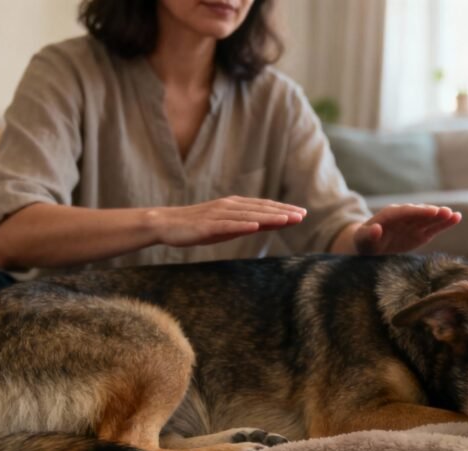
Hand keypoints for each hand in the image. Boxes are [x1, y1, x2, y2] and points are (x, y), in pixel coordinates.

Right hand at [151, 196, 305, 246]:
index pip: (263, 207)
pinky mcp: (207, 225)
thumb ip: (242, 225)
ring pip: (248, 215)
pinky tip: (256, 226)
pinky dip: (242, 224)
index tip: (301, 213)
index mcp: (234, 206)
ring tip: (287, 219)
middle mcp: (228, 206)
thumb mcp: (224, 227)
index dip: (283, 209)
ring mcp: (218, 215)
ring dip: (268, 217)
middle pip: (260, 209)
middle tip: (302, 215)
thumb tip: (262, 226)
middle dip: (282, 212)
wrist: (165, 224)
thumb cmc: (196, 227)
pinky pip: (227, 225)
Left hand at [351, 204, 461, 254]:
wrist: (370, 245)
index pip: (406, 211)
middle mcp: (404, 216)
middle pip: (419, 213)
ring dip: (441, 217)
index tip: (431, 211)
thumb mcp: (362, 240)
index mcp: (389, 215)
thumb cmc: (364, 241)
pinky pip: (433, 228)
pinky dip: (444, 224)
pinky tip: (456, 218)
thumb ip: (368, 234)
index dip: (418, 211)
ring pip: (429, 219)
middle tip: (446, 212)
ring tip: (455, 216)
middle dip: (432, 213)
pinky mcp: (420, 233)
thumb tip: (375, 229)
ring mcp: (413, 224)